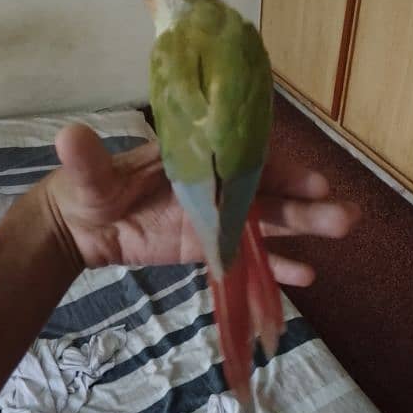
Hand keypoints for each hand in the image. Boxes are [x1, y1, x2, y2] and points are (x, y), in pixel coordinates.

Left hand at [42, 124, 360, 285]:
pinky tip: (306, 276)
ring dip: (303, 228)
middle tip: (343, 214)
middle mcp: (215, 184)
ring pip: (267, 221)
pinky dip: (275, 266)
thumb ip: (87, 158)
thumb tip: (69, 135)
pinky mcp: (209, 247)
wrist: (83, 226)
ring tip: (341, 231)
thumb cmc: (90, 188)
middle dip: (304, 201)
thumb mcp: (88, 173)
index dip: (279, 168)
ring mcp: (216, 217)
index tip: (309, 179)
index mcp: (196, 158)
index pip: (244, 159)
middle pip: (267, 191)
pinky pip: (248, 257)